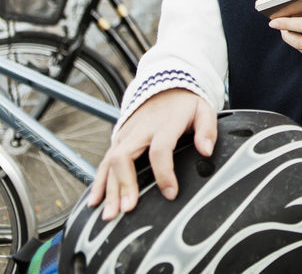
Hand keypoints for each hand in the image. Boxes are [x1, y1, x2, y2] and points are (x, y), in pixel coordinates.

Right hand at [87, 89, 215, 219]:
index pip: (160, 150)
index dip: (164, 173)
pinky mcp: (117, 139)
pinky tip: (94, 201)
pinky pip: (104, 162)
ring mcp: (125, 135)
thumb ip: (207, 130)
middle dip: (124, 184)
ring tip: (109, 215)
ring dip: (108, 190)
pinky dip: (98, 182)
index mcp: (164, 124)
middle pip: (124, 157)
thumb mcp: (203, 111)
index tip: (170, 193)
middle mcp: (139, 130)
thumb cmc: (186, 105)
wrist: (165, 86)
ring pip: (110, 163)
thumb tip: (206, 151)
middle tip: (128, 209)